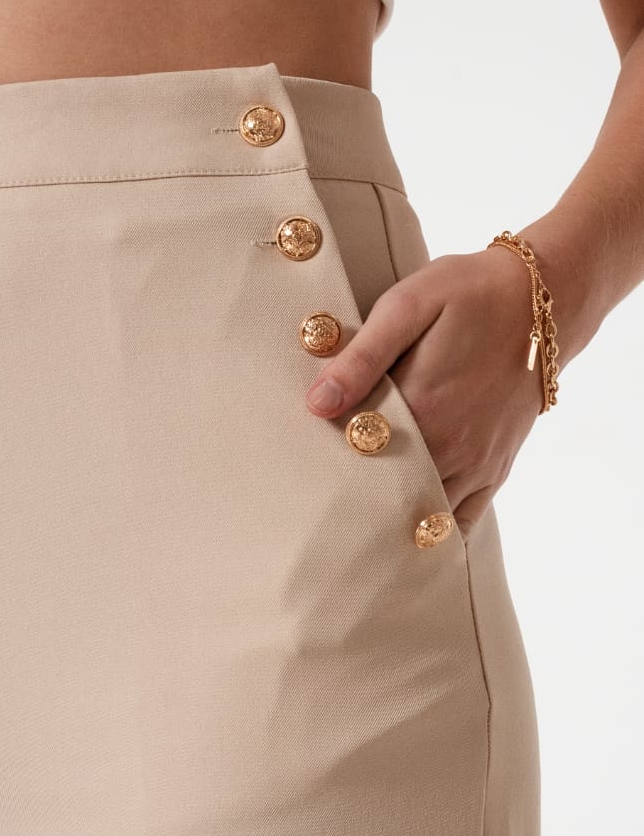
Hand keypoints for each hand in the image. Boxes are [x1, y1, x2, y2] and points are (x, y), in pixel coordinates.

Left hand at [304, 245, 545, 540]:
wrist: (541, 301)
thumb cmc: (467, 295)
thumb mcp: (407, 307)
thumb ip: (362, 358)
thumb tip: (318, 404)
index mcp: (422, 408)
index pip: (357, 461)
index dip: (324, 473)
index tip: (294, 480)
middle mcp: (451, 447)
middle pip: (386, 497)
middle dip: (349, 506)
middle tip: (311, 514)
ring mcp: (476, 464)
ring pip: (422, 516)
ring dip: (386, 523)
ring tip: (346, 529)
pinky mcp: (494, 470)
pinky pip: (462, 521)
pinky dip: (431, 534)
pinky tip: (401, 540)